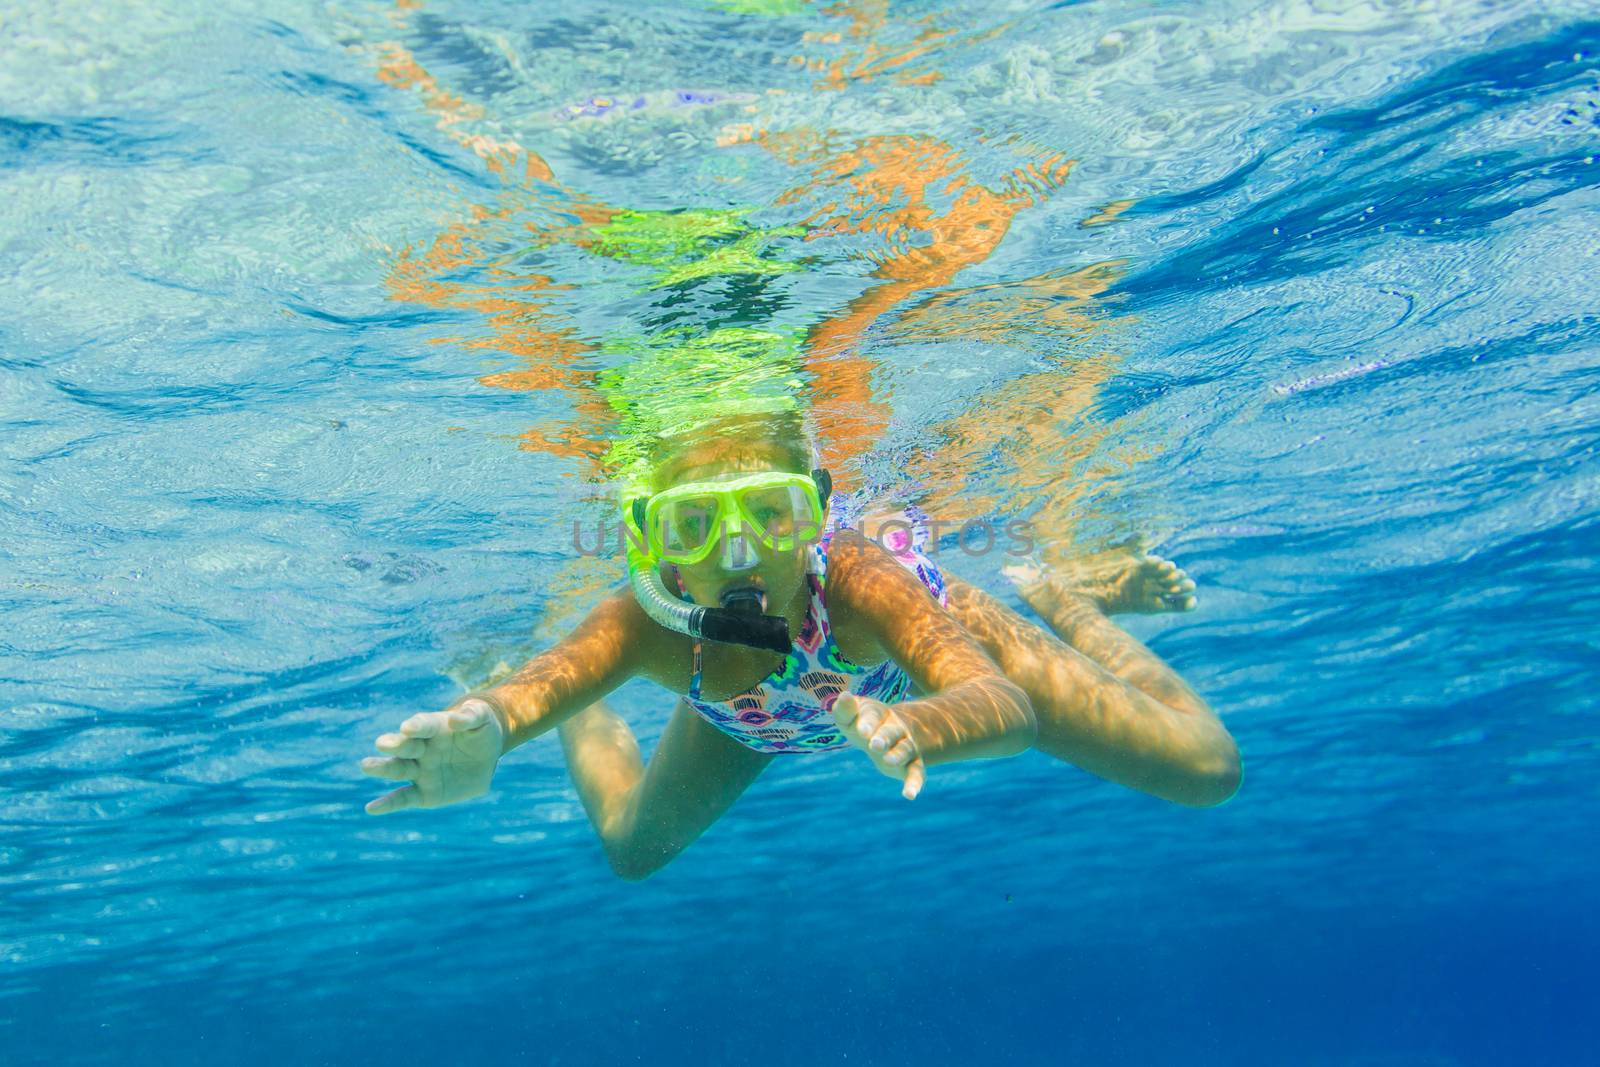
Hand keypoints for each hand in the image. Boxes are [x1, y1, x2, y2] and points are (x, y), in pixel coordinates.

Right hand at [361, 698, 504, 814]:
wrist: (486, 757)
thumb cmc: (481, 731)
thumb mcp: (482, 718)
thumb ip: (470, 717)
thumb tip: (455, 719)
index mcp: (434, 727)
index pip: (423, 725)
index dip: (417, 726)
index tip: (408, 728)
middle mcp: (421, 748)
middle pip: (405, 746)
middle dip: (395, 744)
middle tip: (383, 743)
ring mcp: (420, 771)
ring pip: (398, 769)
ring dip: (382, 768)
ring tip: (366, 766)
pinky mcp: (424, 793)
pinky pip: (403, 799)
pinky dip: (388, 804)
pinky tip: (372, 808)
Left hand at [830, 693, 925, 799]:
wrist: (890, 734)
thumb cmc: (863, 724)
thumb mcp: (852, 716)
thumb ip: (845, 709)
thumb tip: (844, 695)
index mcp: (879, 714)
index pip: (874, 716)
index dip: (868, 723)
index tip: (860, 731)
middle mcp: (896, 728)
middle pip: (891, 732)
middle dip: (883, 738)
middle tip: (874, 745)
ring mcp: (905, 746)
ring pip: (905, 750)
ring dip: (897, 755)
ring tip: (888, 761)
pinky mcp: (911, 765)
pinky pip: (917, 773)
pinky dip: (915, 783)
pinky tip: (910, 795)